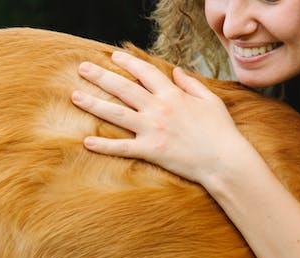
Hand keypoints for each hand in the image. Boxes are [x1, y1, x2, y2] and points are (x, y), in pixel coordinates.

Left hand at [72, 51, 251, 185]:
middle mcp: (159, 109)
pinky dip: (104, 146)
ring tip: (75, 96)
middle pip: (124, 88)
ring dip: (94, 104)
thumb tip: (176, 72)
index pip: (145, 72)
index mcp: (173, 94)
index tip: (113, 56)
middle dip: (101, 76)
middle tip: (82, 68)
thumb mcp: (210, 100)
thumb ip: (191, 84)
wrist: (224, 161)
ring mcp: (152, 130)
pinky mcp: (151, 151)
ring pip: (116, 114)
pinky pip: (122, 148)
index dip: (128, 62)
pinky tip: (86, 142)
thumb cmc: (221, 131)